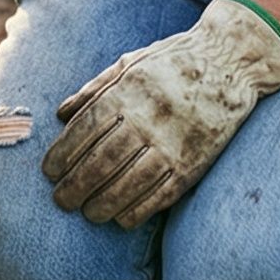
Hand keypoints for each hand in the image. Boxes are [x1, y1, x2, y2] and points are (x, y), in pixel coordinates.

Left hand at [43, 0, 279, 227]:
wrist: (230, 61)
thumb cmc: (172, 61)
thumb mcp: (129, 62)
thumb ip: (94, 89)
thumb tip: (60, 115)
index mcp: (127, 91)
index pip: (85, 130)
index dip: (62, 155)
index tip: (49, 172)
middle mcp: (148, 118)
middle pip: (101, 161)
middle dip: (76, 186)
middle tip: (61, 201)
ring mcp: (173, 143)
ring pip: (128, 183)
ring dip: (103, 204)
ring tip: (88, 213)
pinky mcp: (195, 163)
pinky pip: (162, 195)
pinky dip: (138, 210)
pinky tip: (122, 218)